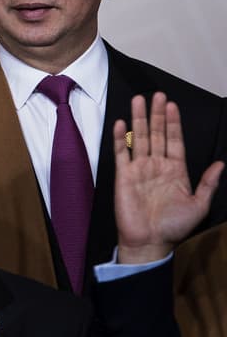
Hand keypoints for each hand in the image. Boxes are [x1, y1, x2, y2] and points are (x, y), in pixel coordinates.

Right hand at [114, 93, 222, 263]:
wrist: (150, 241)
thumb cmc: (174, 226)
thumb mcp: (199, 204)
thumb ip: (208, 183)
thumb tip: (220, 163)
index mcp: (176, 170)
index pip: (175, 140)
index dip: (174, 122)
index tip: (172, 105)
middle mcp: (157, 165)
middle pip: (157, 134)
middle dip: (157, 114)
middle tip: (156, 94)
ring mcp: (139, 169)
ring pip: (140, 138)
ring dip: (139, 119)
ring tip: (138, 100)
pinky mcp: (123, 176)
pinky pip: (121, 153)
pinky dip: (120, 138)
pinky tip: (120, 124)